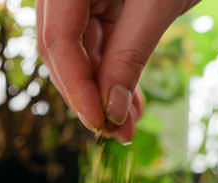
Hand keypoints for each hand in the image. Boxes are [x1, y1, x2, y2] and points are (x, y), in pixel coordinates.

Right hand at [36, 0, 197, 142]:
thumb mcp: (158, 3)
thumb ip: (129, 55)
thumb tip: (109, 112)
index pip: (58, 39)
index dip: (76, 88)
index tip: (99, 124)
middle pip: (61, 50)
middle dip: (88, 96)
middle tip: (116, 134)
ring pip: (79, 52)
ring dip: (103, 92)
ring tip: (127, 128)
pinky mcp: (98, 1)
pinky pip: (97, 43)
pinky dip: (114, 73)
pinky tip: (129, 105)